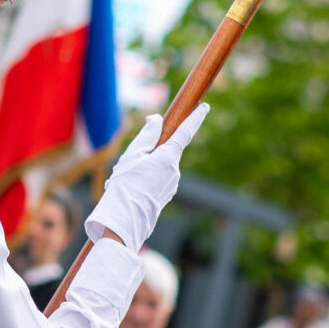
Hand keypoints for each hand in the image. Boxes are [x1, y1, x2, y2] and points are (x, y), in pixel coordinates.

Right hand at [85, 107, 208, 250]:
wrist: (125, 221)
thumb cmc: (126, 186)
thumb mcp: (132, 155)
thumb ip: (147, 135)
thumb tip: (156, 120)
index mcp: (168, 158)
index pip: (185, 132)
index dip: (195, 118)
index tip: (204, 107)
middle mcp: (175, 170)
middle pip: (166, 150)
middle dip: (151, 150)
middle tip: (128, 162)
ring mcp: (172, 184)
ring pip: (160, 165)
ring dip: (145, 166)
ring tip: (126, 179)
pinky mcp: (166, 194)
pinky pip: (158, 178)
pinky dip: (146, 177)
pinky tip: (131, 188)